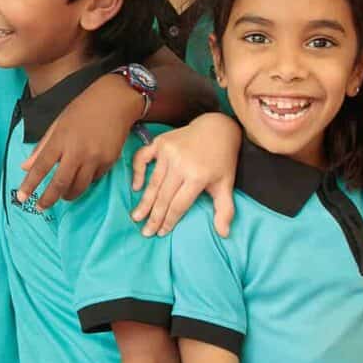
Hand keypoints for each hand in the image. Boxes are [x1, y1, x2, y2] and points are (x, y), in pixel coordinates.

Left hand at [17, 74, 139, 210]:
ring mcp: (95, 158)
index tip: (22, 198)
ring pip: (79, 187)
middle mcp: (77, 151)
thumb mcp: (58, 123)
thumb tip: (25, 167)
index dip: (30, 184)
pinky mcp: (109, 162)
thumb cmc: (83, 109)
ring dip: (68, 195)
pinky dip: (85, 182)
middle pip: (60, 183)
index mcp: (60, 140)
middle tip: (41, 206)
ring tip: (62, 196)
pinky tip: (81, 177)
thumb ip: (42, 146)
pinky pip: (94, 179)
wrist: (115, 101)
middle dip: (49, 199)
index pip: (41, 167)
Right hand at [130, 113, 240, 237]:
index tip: (161, 233)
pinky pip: (142, 158)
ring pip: (153, 182)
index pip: (178, 204)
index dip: (169, 220)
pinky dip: (137, 172)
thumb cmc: (222, 160)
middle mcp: (180, 164)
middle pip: (163, 197)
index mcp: (197, 176)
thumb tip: (224, 234)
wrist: (217, 128)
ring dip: (144, 201)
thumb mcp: (227, 184)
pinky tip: (136, 187)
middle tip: (145, 232)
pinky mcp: (160, 142)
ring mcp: (168, 152)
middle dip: (154, 217)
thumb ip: (225, 210)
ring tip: (136, 217)